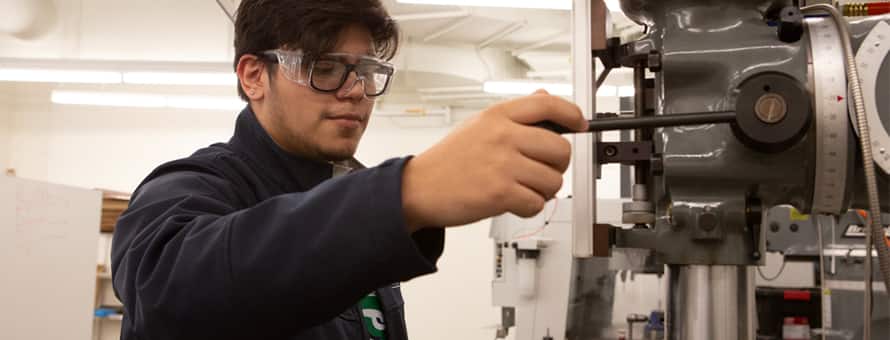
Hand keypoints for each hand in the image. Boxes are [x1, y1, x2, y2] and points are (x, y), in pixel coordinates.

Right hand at [401, 90, 586, 230]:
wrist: (419, 188)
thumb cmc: (449, 159)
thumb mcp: (480, 125)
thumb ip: (515, 114)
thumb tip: (544, 97)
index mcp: (499, 116)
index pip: (549, 105)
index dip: (572, 114)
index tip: (579, 124)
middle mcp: (503, 136)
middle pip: (561, 149)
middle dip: (558, 165)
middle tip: (543, 170)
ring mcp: (502, 164)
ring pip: (553, 180)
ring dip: (544, 190)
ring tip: (524, 188)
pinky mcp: (500, 193)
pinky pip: (537, 202)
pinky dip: (530, 207)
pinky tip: (514, 201)